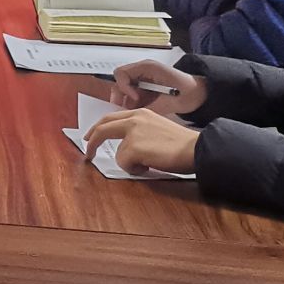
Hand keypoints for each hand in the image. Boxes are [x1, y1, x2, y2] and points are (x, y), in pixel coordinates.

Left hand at [84, 108, 199, 173]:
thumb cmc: (181, 143)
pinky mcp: (133, 147)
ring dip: (130, 162)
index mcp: (139, 114)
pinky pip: (124, 164)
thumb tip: (124, 146)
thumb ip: (139, 132)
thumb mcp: (156, 128)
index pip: (110, 118)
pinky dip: (135, 169)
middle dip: (92, 142)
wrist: (195, 149)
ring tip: (150, 163)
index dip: (97, 128)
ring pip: (118, 153)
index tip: (90, 137)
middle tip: (88, 153)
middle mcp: (133, 119)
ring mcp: (132, 133)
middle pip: (102, 129)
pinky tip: (150, 166)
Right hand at [109, 60, 208, 113]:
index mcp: (146, 67)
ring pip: (123, 91)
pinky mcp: (145, 91)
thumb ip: (149, 102)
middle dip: (121, 96)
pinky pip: (131, 98)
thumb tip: (131, 109)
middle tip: (128, 108)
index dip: (124, 87)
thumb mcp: (169, 98)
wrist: (199, 94)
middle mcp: (141, 72)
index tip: (135, 98)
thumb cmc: (188, 90)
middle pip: (118, 82)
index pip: (121, 73)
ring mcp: (142, 81)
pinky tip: (142, 111)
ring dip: (126, 102)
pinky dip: (132, 106)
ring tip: (137, 110)